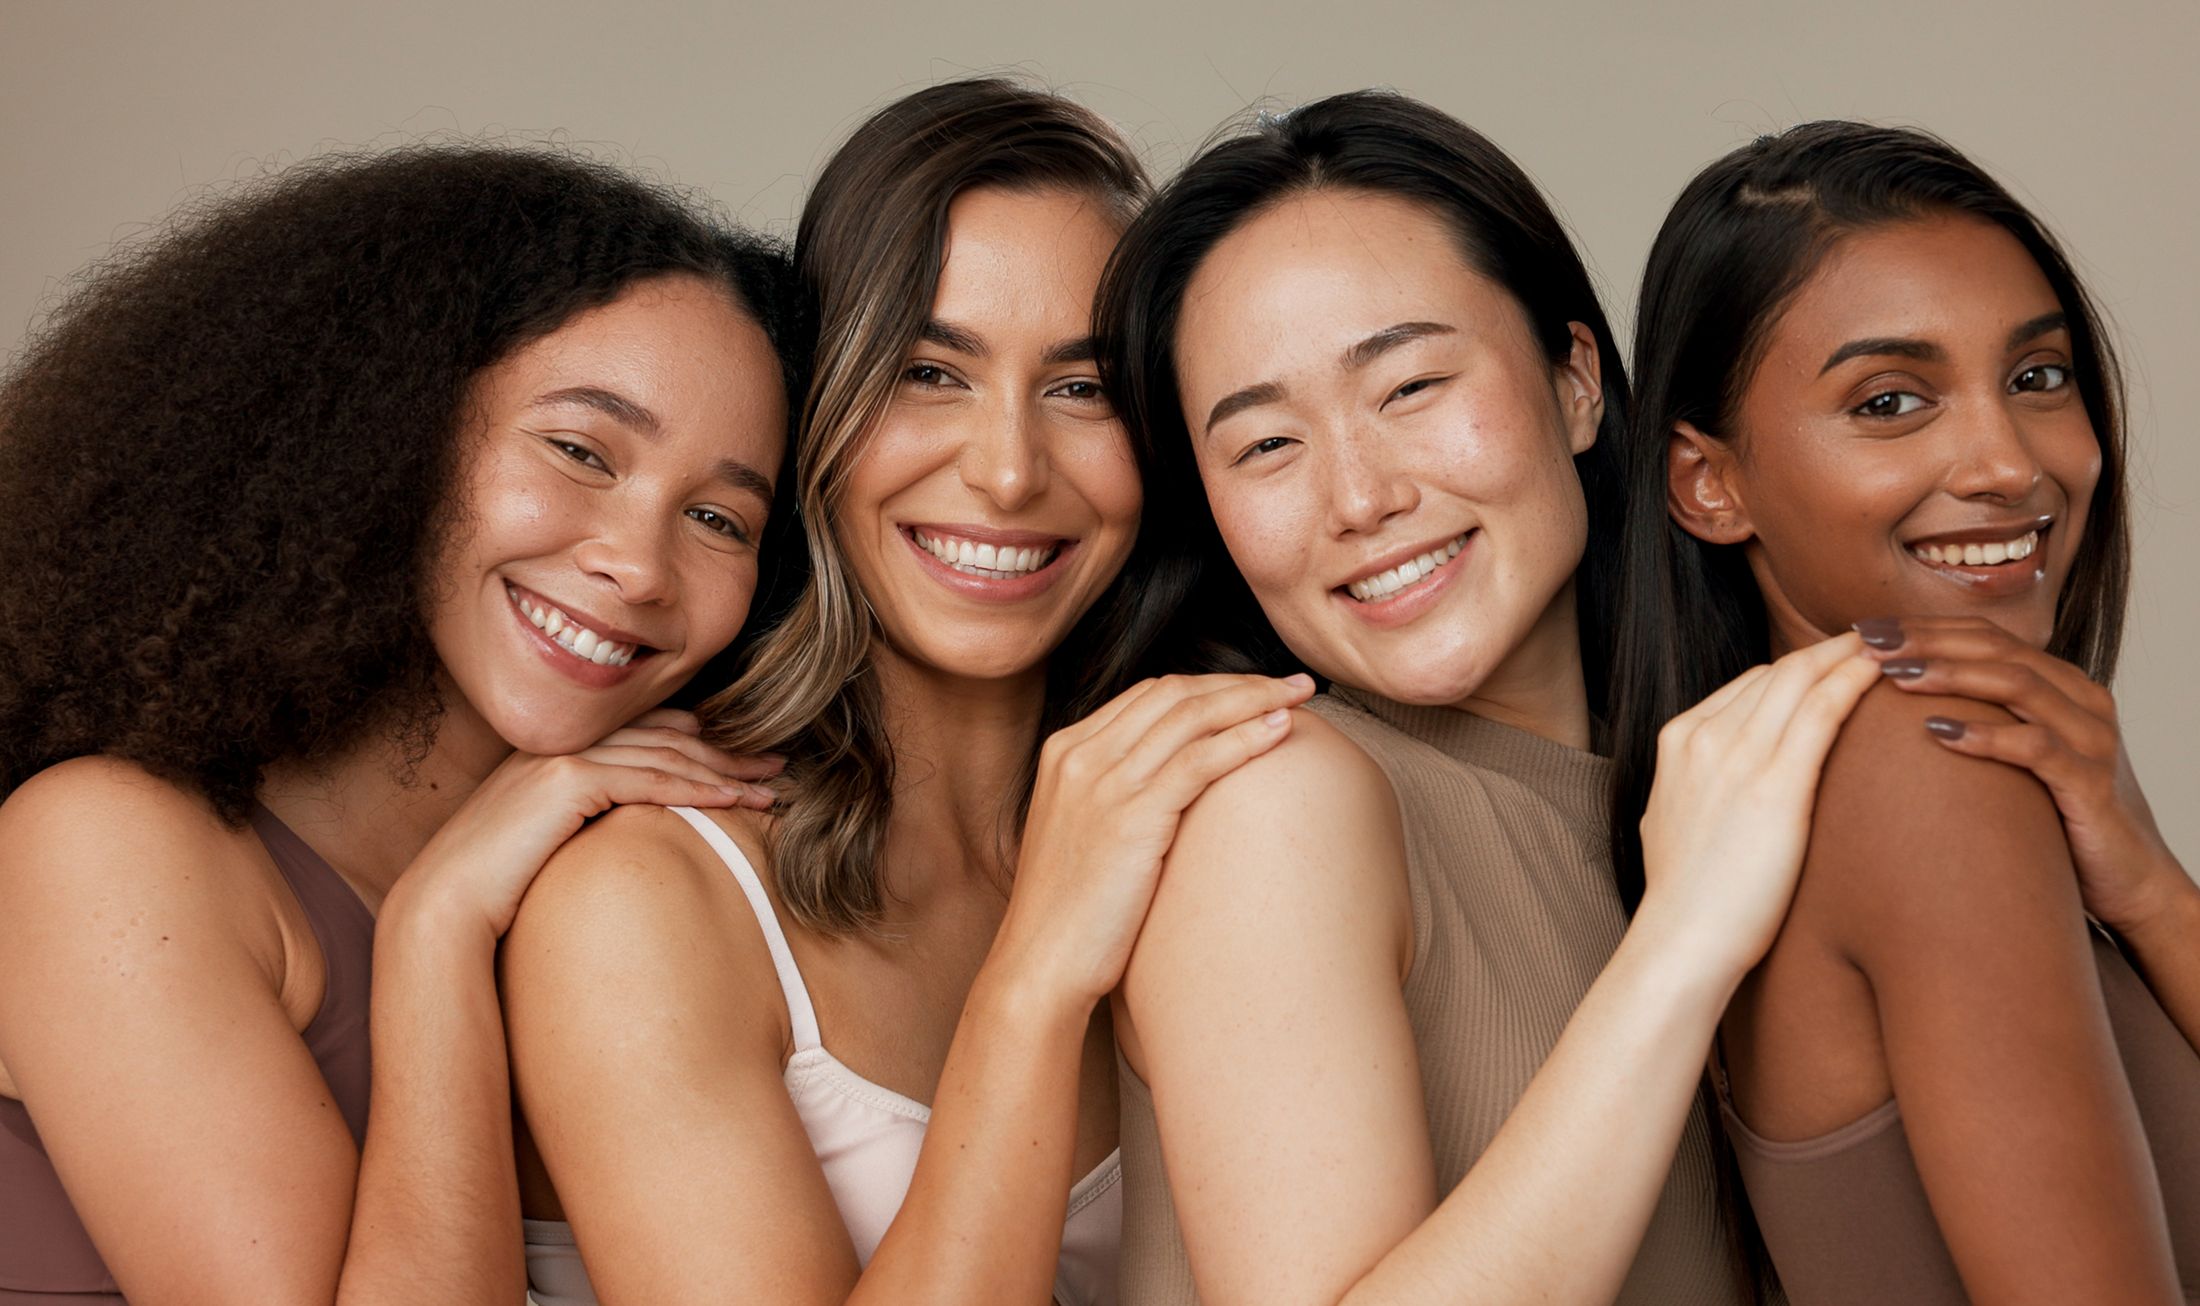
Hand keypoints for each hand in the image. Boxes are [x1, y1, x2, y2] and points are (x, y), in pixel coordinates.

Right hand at [393, 708, 782, 939]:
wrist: (444, 906)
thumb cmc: (495, 890)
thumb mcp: (551, 844)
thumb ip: (588, 823)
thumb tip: (636, 832)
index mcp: (560, 753)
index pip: (645, 733)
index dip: (701, 744)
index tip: (743, 763)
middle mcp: (562, 744)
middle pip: (664, 738)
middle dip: (726, 754)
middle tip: (775, 767)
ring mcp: (563, 756)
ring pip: (664, 756)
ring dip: (725, 773)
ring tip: (770, 789)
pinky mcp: (567, 780)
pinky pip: (648, 779)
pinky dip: (696, 788)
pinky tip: (733, 801)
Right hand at [992, 673, 1316, 1009]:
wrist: (1040, 965)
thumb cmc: (1071, 914)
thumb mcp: (1084, 834)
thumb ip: (1117, 794)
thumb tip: (1179, 786)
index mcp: (1065, 751)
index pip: (1150, 694)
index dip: (1211, 685)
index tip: (1256, 691)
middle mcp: (1080, 756)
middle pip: (1174, 693)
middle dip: (1240, 682)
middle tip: (1293, 684)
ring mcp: (1103, 783)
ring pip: (1191, 717)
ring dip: (1254, 699)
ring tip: (1300, 697)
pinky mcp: (1130, 818)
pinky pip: (1198, 762)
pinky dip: (1244, 739)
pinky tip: (1281, 732)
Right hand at [1633, 632, 1882, 985]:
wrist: (1682, 940)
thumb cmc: (1689, 898)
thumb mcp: (1677, 821)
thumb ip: (1702, 786)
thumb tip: (1731, 786)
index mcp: (1678, 741)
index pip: (1749, 685)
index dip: (1798, 670)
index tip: (1834, 665)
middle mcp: (1703, 736)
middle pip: (1777, 671)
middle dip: (1828, 649)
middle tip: (1876, 636)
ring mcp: (1735, 755)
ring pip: (1800, 679)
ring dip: (1848, 653)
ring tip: (1892, 643)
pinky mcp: (1775, 783)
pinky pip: (1821, 711)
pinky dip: (1853, 680)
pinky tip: (1882, 671)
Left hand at [1854, 615, 2189, 933]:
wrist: (2126, 878)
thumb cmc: (2053, 814)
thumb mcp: (2012, 756)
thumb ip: (1976, 719)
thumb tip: (1893, 701)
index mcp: (2059, 684)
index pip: (1987, 635)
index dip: (1924, 627)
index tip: (1865, 630)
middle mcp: (2080, 700)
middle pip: (1997, 648)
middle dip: (1927, 641)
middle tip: (1868, 643)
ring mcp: (2091, 739)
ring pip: (2017, 685)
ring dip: (1951, 675)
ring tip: (1895, 676)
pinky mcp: (2091, 783)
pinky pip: (2036, 748)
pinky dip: (1985, 735)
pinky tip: (1937, 732)